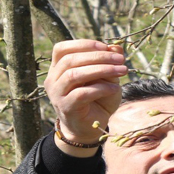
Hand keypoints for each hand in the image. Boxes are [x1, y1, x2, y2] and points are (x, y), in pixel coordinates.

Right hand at [44, 40, 127, 155]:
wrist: (88, 128)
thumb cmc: (96, 100)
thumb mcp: (105, 77)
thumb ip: (108, 61)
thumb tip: (116, 47)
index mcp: (57, 68)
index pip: (62, 49)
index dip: (83, 44)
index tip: (105, 46)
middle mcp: (53, 80)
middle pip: (70, 60)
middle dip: (98, 56)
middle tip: (120, 59)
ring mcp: (57, 94)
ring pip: (74, 75)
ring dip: (101, 70)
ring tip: (121, 71)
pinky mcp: (66, 108)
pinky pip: (82, 94)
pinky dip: (100, 88)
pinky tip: (115, 89)